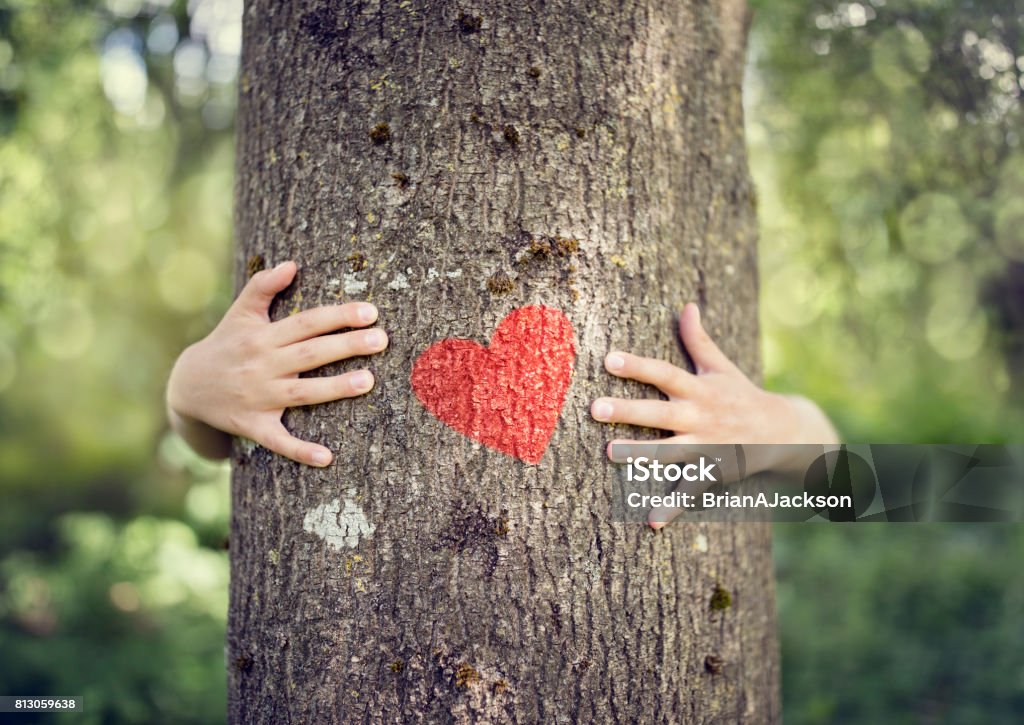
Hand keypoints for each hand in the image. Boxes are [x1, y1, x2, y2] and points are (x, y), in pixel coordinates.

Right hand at [166, 261, 388, 466]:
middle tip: (382, 339)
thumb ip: (262, 286)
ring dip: (334, 389)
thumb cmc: (225, 344)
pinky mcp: (252, 426)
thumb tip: (291, 264)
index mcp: (262, 336)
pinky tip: (327, 457)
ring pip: (301, 394)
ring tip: (369, 381)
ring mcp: (258, 398)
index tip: (370, 312)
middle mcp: (261, 366)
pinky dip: (301, 450)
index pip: (306, 323)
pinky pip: (279, 441)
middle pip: (310, 354)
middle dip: (346, 346)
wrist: (186, 388)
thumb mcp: (239, 313)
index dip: (337, 316)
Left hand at [592, 303, 837, 526]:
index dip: (637, 366)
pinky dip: (672, 507)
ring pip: (668, 451)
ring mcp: (706, 446)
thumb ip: (699, 340)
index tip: (609, 359)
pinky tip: (651, 520)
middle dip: (628, 410)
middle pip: (659, 412)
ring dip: (640, 454)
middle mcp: (700, 417)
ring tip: (609, 453)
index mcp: (699, 389)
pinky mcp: (713, 472)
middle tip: (595, 408)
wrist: (785, 433)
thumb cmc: (742, 395)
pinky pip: (690, 491)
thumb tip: (686, 306)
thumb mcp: (722, 368)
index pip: (664, 373)